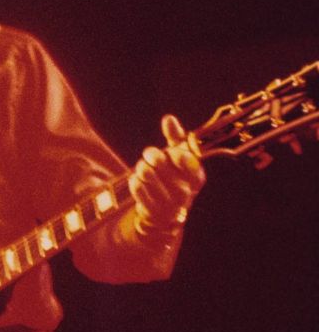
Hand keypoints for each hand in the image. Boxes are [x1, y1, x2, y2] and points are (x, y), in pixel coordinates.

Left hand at [129, 115, 206, 232]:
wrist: (167, 212)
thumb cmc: (175, 177)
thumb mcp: (179, 158)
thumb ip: (176, 138)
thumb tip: (168, 118)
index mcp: (196, 178)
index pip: (187, 161)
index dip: (176, 153)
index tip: (171, 152)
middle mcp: (186, 193)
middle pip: (160, 163)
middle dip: (152, 155)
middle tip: (150, 156)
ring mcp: (170, 204)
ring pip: (147, 175)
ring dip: (142, 167)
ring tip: (143, 168)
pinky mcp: (153, 212)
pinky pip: (138, 189)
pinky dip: (135, 181)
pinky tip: (137, 180)